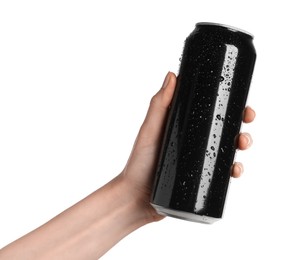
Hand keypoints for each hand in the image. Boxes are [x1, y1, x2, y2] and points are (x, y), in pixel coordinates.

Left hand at [120, 72, 254, 221]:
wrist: (136, 198)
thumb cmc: (138, 163)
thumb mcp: (149, 131)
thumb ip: (159, 105)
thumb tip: (172, 75)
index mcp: (182, 126)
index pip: (208, 111)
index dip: (227, 106)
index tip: (241, 103)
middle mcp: (192, 141)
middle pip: (222, 129)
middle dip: (239, 125)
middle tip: (246, 124)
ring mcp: (196, 160)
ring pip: (226, 149)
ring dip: (240, 145)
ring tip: (241, 145)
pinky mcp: (199, 178)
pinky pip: (221, 172)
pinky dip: (232, 170)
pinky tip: (235, 170)